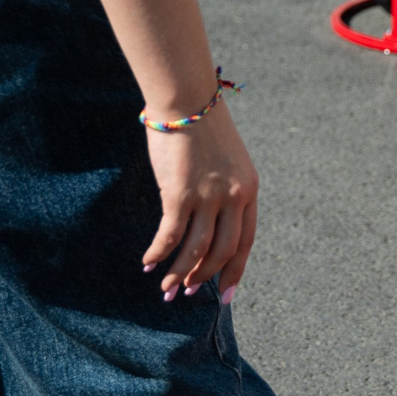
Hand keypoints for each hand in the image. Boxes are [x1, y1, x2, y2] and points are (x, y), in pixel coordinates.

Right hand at [141, 101, 257, 302]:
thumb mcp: (227, 162)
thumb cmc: (202, 128)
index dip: (234, 271)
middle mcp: (234, 196)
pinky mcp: (180, 194)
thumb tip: (207, 226)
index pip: (246, 241)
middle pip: (223, 251)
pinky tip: (147, 262)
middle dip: (203, 277)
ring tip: (165, 289)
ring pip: (195, 249)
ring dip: (179, 273)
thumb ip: (224, 192)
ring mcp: (208, 196)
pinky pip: (170, 235)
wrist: (187, 100)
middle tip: (185, 293)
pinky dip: (158, 253)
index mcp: (249, 189)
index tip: (224, 295)